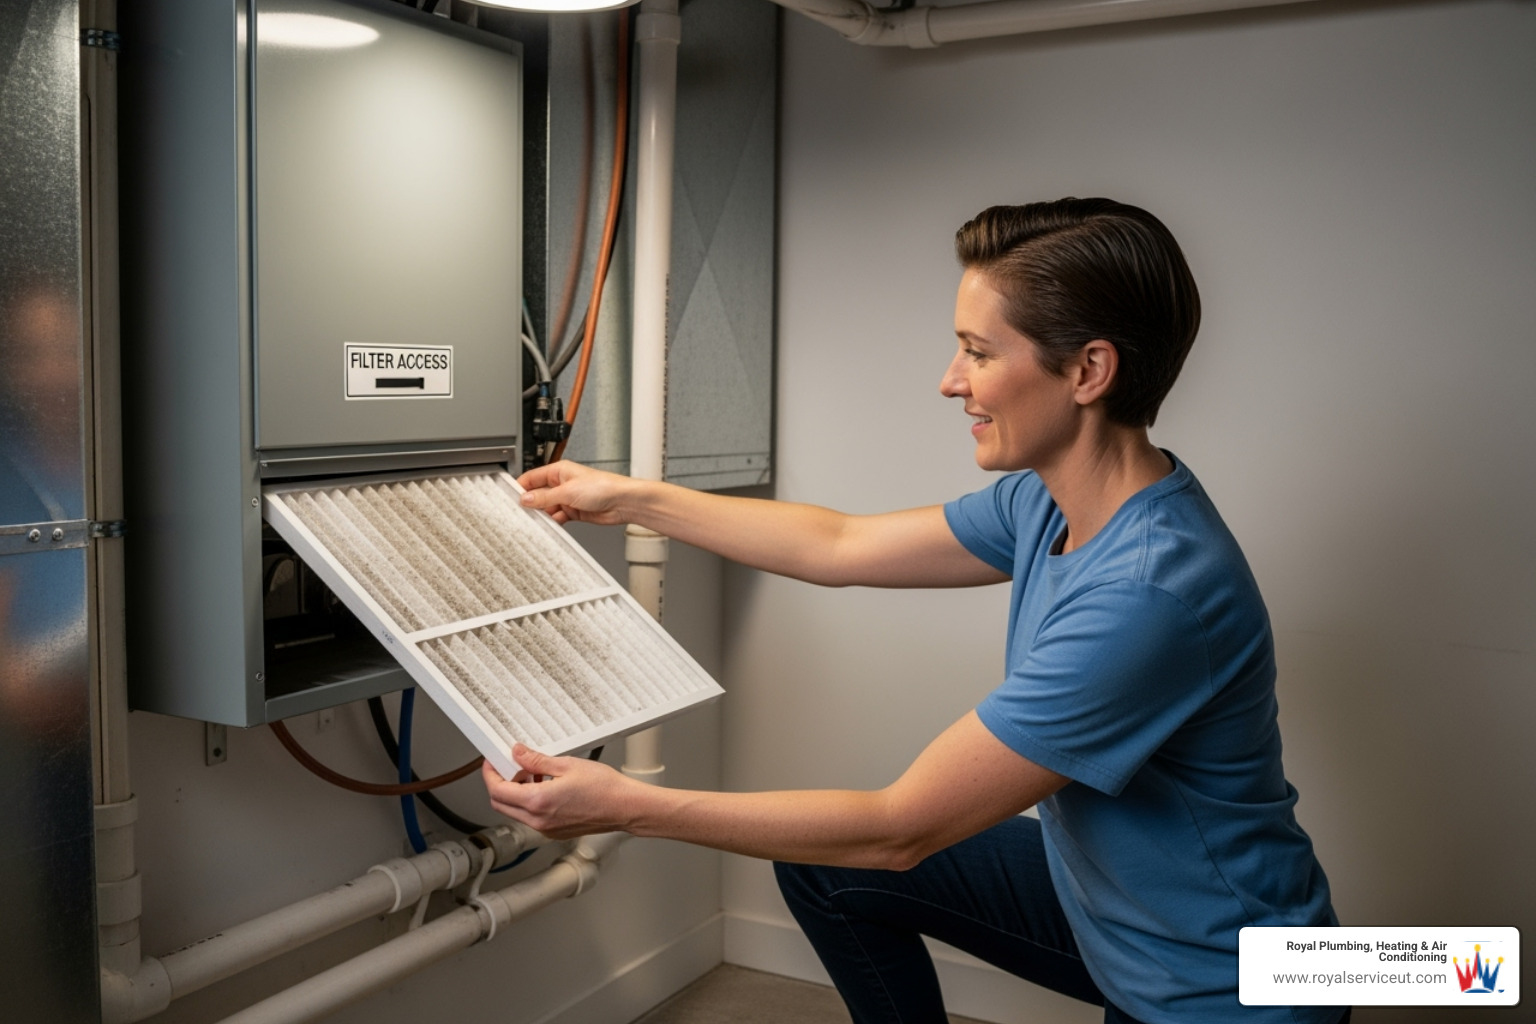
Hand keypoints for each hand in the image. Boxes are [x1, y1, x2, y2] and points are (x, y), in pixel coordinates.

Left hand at [482, 744, 638, 839]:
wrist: (625, 807)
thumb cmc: (604, 788)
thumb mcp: (566, 764)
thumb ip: (536, 760)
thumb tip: (518, 753)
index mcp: (538, 802)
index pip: (497, 791)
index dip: (490, 774)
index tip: (493, 762)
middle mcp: (538, 820)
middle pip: (500, 804)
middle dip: (499, 783)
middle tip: (510, 766)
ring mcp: (546, 829)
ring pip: (515, 812)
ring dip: (515, 793)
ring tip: (533, 774)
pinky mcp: (555, 832)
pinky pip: (531, 818)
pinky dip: (529, 802)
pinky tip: (545, 787)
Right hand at [516, 461, 636, 525]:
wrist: (623, 502)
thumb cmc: (603, 487)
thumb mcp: (567, 491)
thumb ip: (544, 497)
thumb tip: (526, 499)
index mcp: (559, 471)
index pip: (532, 478)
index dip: (521, 488)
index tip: (510, 499)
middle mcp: (562, 484)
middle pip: (538, 494)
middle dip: (531, 504)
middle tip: (520, 514)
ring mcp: (568, 498)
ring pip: (547, 507)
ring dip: (542, 515)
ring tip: (534, 522)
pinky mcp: (574, 511)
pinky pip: (557, 517)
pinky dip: (553, 522)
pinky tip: (549, 526)